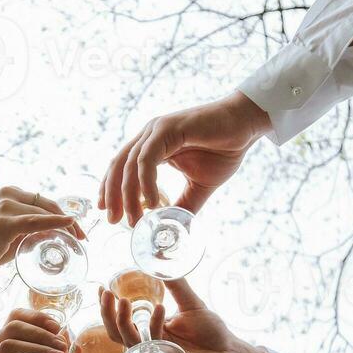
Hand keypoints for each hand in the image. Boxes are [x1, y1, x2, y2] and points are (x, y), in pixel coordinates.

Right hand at [0, 186, 84, 275]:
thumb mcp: (9, 237)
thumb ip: (29, 234)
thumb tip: (52, 236)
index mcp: (9, 194)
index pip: (43, 202)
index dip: (63, 214)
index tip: (76, 229)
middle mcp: (9, 194)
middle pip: (48, 204)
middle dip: (69, 220)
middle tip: (83, 237)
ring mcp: (6, 206)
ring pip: (44, 213)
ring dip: (66, 225)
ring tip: (79, 238)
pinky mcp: (5, 221)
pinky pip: (36, 221)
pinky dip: (55, 222)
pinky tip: (69, 224)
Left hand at [100, 90, 270, 225]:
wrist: (245, 125)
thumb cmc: (224, 149)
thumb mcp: (199, 185)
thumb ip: (184, 205)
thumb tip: (174, 228)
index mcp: (151, 146)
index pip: (121, 168)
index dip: (110, 189)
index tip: (108, 212)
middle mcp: (149, 136)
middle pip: (118, 166)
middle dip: (112, 195)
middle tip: (113, 220)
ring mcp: (156, 130)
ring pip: (130, 164)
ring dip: (129, 194)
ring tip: (135, 219)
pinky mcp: (168, 129)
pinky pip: (147, 159)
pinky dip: (146, 182)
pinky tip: (152, 202)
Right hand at [101, 280, 270, 352]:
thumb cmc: (212, 333)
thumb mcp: (190, 303)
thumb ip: (175, 285)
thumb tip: (162, 262)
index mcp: (150, 333)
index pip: (120, 323)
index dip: (108, 308)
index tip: (102, 288)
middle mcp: (149, 346)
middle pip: (115, 334)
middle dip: (108, 315)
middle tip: (108, 294)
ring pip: (129, 342)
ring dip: (124, 321)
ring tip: (125, 300)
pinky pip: (154, 346)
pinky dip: (155, 324)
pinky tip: (160, 307)